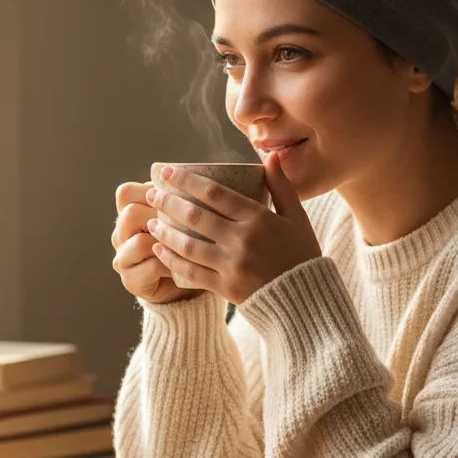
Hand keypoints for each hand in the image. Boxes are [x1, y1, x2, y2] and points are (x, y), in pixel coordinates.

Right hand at [111, 180, 204, 305]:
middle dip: (160, 216)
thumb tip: (199, 181)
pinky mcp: (131, 280)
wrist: (185, 285)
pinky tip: (189, 264)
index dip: (150, 190)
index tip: (175, 195)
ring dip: (168, 242)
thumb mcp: (183, 220)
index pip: (126, 192)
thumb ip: (181, 202)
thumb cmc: (188, 245)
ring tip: (190, 244)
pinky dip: (173, 264)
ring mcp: (123, 258)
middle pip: (130, 213)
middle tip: (186, 222)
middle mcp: (121, 234)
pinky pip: (151, 266)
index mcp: (129, 214)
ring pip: (139, 241)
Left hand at [145, 151, 322, 304]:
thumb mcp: (298, 217)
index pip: (214, 193)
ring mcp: (232, 266)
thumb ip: (281, 186)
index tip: (166, 172)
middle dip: (168, 202)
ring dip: (165, 231)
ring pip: (189, 245)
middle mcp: (242, 240)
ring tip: (150, 221)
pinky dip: (172, 260)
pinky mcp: (226, 288)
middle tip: (151, 193)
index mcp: (259, 218)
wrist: (307, 301)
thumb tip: (271, 155)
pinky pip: (192, 272)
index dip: (186, 180)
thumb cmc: (302, 255)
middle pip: (196, 216)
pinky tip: (159, 250)